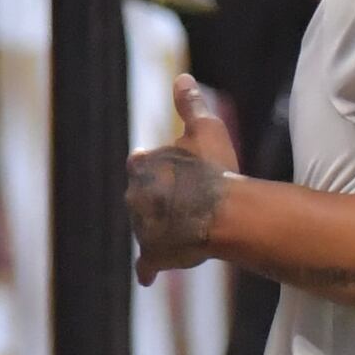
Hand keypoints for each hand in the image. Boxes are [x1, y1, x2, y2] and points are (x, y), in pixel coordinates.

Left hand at [130, 76, 237, 280]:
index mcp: (142, 166)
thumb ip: (190, 104)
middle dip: (160, 200)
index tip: (177, 172)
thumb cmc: (214, 170)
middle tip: (186, 202)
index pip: (143, 164)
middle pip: (143, 198)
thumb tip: (182, 77)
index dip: (162, 168)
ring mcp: (141, 228)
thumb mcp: (206, 129)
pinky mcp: (152, 254)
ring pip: (146, 228)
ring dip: (161, 229)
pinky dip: (148, 270)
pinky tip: (147, 277)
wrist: (220, 213)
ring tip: (187, 230)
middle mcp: (134, 197)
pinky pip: (147, 264)